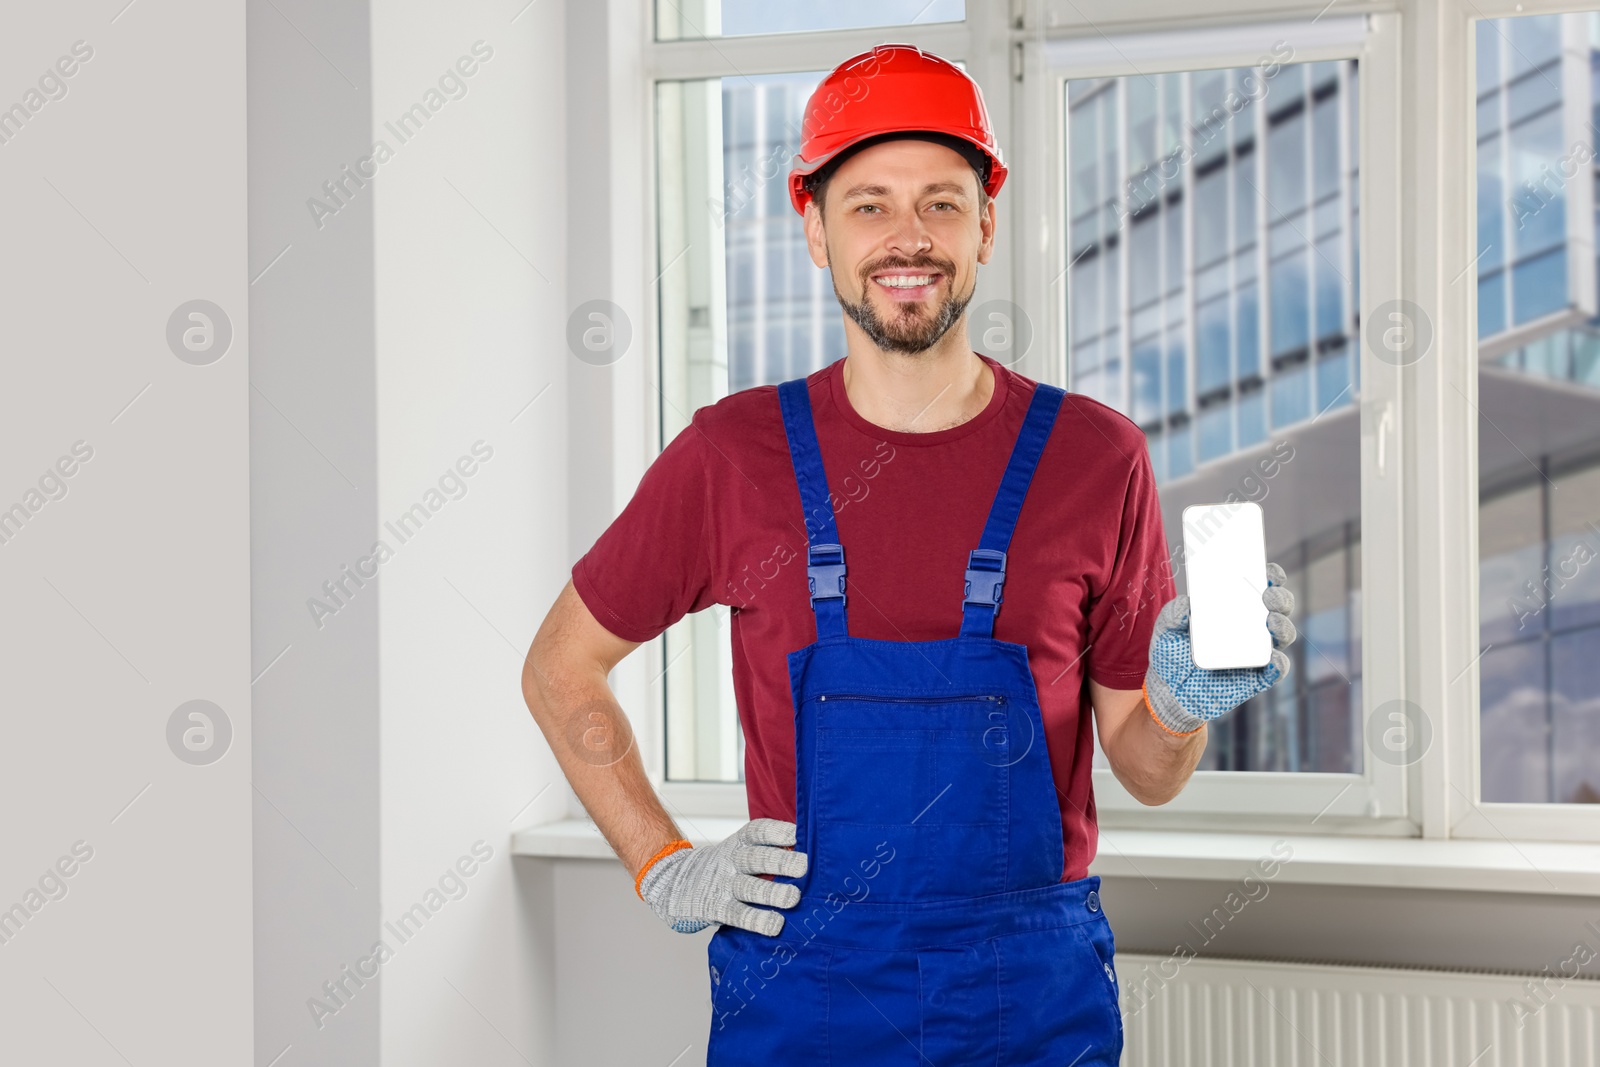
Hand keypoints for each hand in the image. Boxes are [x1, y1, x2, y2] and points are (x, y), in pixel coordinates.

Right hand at [637, 818, 807, 935]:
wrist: (672, 883)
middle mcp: (730, 861)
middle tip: (803, 866)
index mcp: (738, 843)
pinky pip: (738, 915)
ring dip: (771, 892)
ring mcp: (722, 885)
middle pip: (756, 858)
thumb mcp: (736, 852)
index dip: (776, 831)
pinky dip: (757, 920)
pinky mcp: (715, 909)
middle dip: (780, 861)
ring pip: (749, 888)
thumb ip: (766, 853)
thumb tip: (809, 856)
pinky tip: (775, 925)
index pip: (756, 831)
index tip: (796, 834)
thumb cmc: (720, 869)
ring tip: (793, 897)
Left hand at [1143, 560, 1296, 735]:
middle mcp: (1252, 626)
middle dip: (1280, 598)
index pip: (1259, 585)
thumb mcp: (1167, 629)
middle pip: (1278, 607)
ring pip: (1283, 634)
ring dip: (1283, 625)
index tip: (1267, 569)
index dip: (1270, 575)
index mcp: (1235, 607)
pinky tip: (1273, 658)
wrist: (1171, 692)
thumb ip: (1173, 613)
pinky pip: (1276, 669)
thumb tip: (1188, 603)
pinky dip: (1279, 663)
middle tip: (1267, 595)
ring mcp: (1258, 651)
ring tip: (1270, 621)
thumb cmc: (1172, 652)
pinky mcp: (1259, 677)